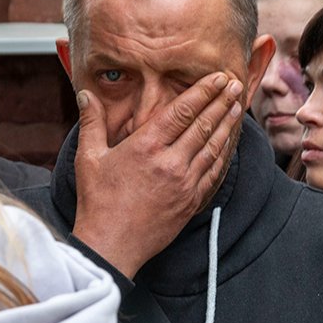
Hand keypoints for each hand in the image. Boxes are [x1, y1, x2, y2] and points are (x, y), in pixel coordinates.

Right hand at [70, 72, 243, 278]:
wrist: (111, 245)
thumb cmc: (96, 202)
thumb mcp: (88, 158)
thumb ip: (92, 123)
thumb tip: (85, 94)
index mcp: (146, 146)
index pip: (183, 110)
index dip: (204, 91)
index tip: (219, 77)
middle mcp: (170, 162)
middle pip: (204, 125)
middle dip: (222, 102)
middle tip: (236, 84)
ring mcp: (184, 183)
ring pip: (214, 147)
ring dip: (227, 124)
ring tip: (237, 106)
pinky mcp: (191, 202)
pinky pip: (213, 172)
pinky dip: (224, 154)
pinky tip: (228, 143)